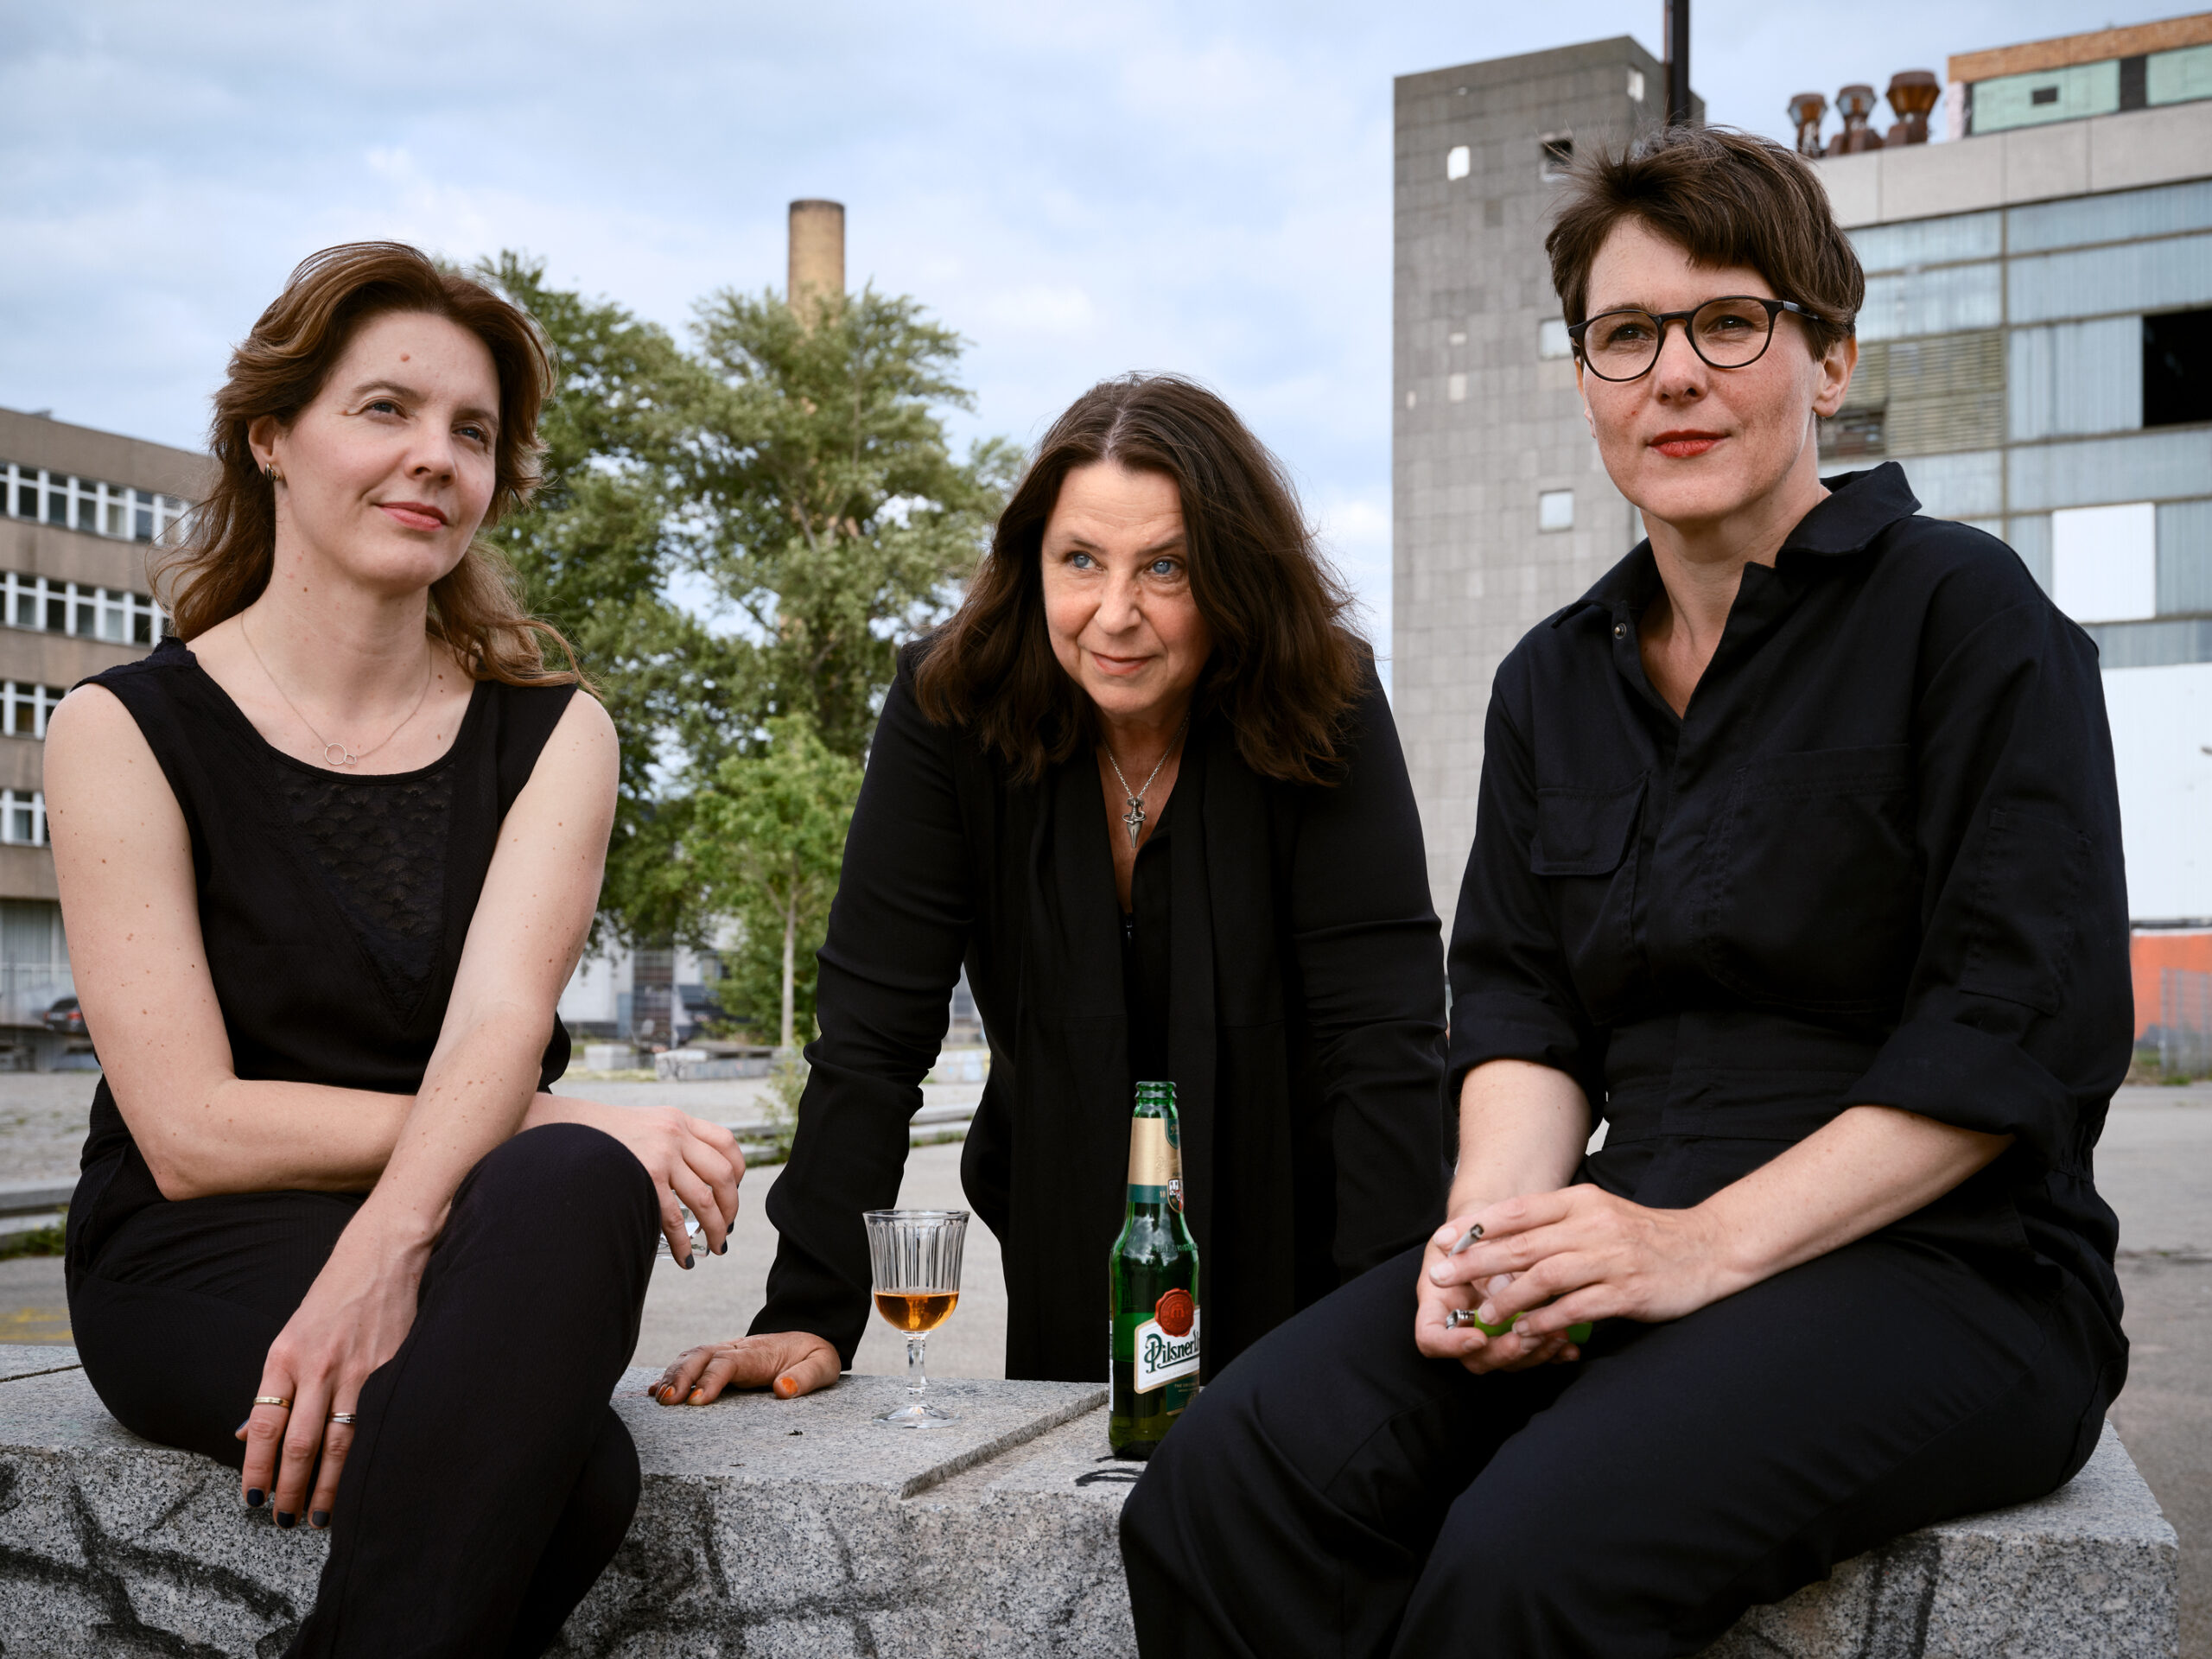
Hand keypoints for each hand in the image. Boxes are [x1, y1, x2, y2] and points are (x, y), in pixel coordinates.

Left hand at [236, 1216, 427, 1527]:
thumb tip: (247, 1432)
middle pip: (298, 1443)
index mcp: (283, 1356)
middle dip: (289, 1488)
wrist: (383, 1255)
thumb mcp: (291, 1333)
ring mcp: (356, 1369)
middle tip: (283, 1521)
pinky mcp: (389, 1368)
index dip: (255, 1467)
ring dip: (326, 1485)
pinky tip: (362, 1479)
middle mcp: (316, 1366)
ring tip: (318, 1517)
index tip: (251, 1499)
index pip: (262, 1425)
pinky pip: (373, 1421)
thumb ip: (274, 1385)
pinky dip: (364, 1456)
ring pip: (337, 1441)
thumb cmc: (335, 1293)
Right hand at [529, 1093, 741, 1262]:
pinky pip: (674, 1218)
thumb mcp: (643, 1125)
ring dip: (716, 1228)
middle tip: (727, 1228)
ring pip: (705, 1200)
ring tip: (717, 1246)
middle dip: (731, 1208)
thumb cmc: (600, 1137)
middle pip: (723, 1176)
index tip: (733, 1192)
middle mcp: (675, 1134)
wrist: (561, 1131)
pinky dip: (684, 1242)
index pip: (726, 1143)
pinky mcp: (645, 1177)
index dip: (738, 1172)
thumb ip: (669, 1142)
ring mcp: (661, 1155)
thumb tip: (690, 1178)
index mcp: (678, 1120)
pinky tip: (686, 1256)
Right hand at [652, 1332, 840, 1404]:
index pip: (729, 1362)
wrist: (812, 1335)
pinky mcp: (721, 1360)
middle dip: (681, 1376)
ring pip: (692, 1356)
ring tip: (658, 1399)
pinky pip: (692, 1363)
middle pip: (702, 1355)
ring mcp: (727, 1352)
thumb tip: (783, 1389)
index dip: (711, 1379)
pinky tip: (655, 1391)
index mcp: (760, 1353)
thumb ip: (806, 1377)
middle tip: (668, 1402)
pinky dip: (672, 1374)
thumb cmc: (816, 1356)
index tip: (698, 1402)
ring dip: (673, 1375)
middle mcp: (738, 1349)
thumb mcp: (823, 1365)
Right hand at [1414, 1213, 1578, 1374]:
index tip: (1477, 1338)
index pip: (1430, 1337)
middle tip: (1528, 1339)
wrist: (1494, 1224)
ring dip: (1534, 1355)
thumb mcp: (1472, 1233)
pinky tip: (1570, 1347)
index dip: (1450, 1345)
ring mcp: (1493, 1332)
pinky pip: (1536, 1354)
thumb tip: (1500, 1289)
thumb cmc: (1476, 1226)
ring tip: (1557, 1335)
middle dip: (1503, 1353)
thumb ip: (1480, 1258)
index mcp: (1440, 1301)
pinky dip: (1554, 1354)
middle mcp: (1464, 1323)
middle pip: (1474, 1359)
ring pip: (1508, 1362)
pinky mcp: (1520, 1332)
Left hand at [1425, 1185, 1732, 1344]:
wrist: (1708, 1248)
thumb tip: (1500, 1234)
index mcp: (1581, 1201)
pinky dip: (1546, 1319)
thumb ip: (1556, 1220)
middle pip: (1522, 1243)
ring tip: (1481, 1314)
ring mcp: (1611, 1258)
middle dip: (1475, 1261)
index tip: (1443, 1240)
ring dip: (1507, 1297)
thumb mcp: (1598, 1213)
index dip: (1477, 1226)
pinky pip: (1576, 1307)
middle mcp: (1592, 1225)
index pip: (1518, 1210)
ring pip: (1545, 1276)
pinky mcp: (1627, 1290)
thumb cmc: (1645, 1235)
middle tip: (1441, 1275)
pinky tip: (1525, 1331)